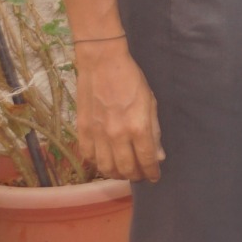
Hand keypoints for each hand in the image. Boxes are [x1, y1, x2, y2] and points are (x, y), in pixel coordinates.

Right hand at [76, 41, 163, 181]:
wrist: (102, 64)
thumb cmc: (132, 81)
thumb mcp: (150, 103)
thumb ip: (154, 131)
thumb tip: (158, 155)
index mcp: (138, 127)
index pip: (146, 159)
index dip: (152, 172)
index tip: (155, 176)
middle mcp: (117, 135)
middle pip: (126, 168)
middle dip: (136, 176)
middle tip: (141, 175)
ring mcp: (97, 134)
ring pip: (106, 168)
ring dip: (116, 174)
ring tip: (124, 172)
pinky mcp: (82, 131)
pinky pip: (89, 157)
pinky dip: (98, 164)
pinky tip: (106, 161)